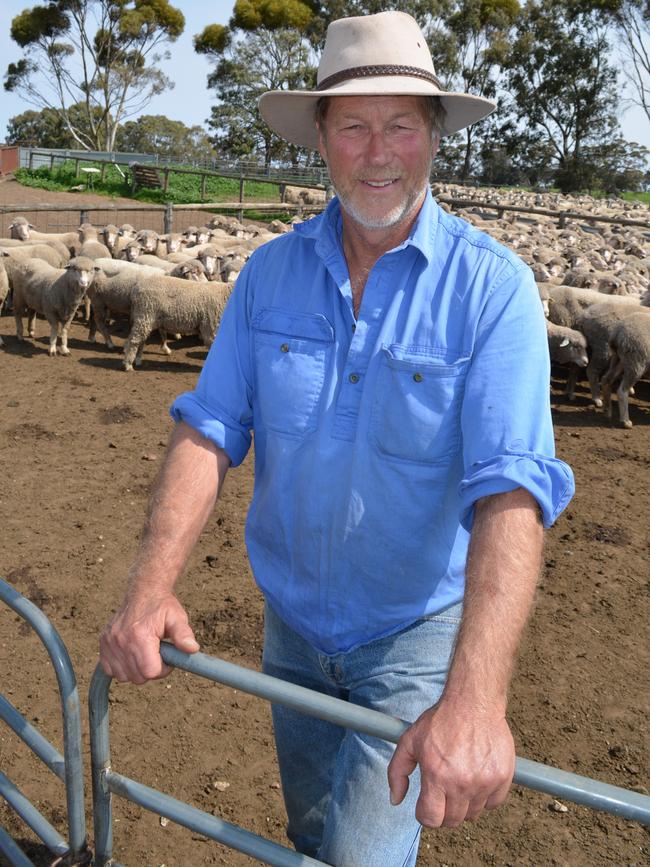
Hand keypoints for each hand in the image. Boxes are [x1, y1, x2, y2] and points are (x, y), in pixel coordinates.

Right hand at [99, 591, 198, 683]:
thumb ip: (184, 634)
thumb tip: (192, 649)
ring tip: (145, 652)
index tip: (166, 657)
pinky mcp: (103, 643)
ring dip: (136, 670)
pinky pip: (109, 669)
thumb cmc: (161, 606)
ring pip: (123, 676)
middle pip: (137, 677)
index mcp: (140, 636)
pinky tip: (132, 654)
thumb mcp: (177, 617)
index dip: (163, 669)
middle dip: (150, 669)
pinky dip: (121, 667)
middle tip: (157, 654)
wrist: (143, 592)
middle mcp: (121, 641)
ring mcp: (109, 642)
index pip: (150, 672)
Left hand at [387, 698, 514, 826]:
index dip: (425, 814)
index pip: (431, 819)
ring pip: (473, 814)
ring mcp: (484, 782)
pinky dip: (485, 797)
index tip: (427, 804)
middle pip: (452, 820)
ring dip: (465, 803)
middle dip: (444, 810)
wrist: (474, 702)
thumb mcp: (409, 741)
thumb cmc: (441, 720)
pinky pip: (493, 803)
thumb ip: (397, 772)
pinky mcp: (502, 777)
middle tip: (443, 790)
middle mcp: (461, 783)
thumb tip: (395, 799)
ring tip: (460, 779)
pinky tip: (477, 778)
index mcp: (436, 776)